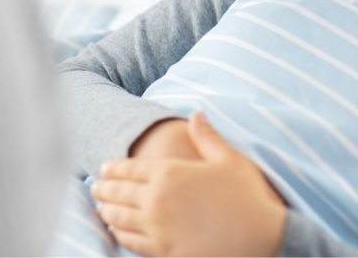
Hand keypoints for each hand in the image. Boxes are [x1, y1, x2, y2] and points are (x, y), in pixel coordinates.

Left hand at [92, 112, 287, 256]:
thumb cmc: (247, 195)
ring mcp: (158, 228)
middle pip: (120, 194)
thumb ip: (206, 136)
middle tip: (95, 188)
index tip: (104, 169)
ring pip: (121, 219)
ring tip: (100, 208)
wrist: (261, 236)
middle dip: (104, 190)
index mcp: (170, 173)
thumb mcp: (228, 159)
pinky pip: (132, 243)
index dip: (114, 168)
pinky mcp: (164, 252)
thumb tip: (196, 114)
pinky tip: (117, 231)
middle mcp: (158, 200)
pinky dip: (120, 235)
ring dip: (107, 212)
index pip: (130, 169)